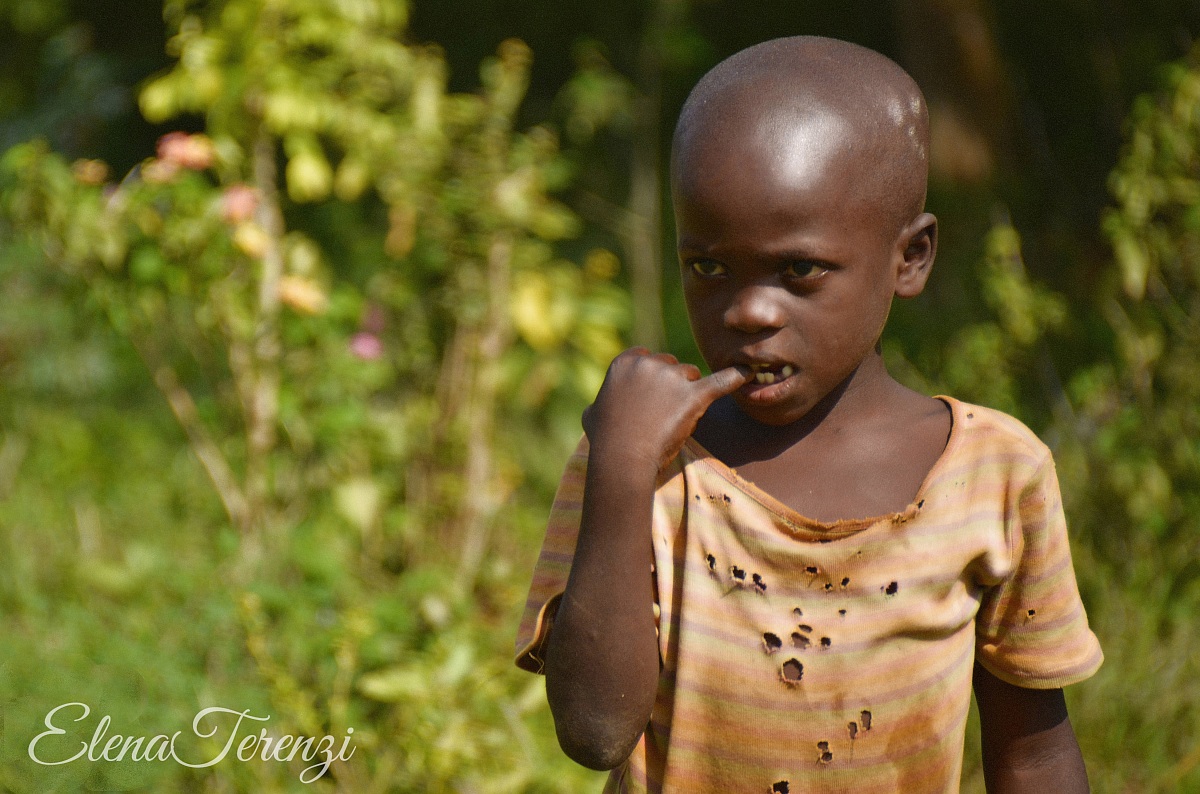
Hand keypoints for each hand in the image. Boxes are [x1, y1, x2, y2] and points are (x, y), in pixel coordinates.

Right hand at [582, 347, 750, 472]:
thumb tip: (597, 408)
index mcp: (625, 362)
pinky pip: (720, 381)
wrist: (622, 458)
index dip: (651, 379)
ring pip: (691, 376)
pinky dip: (735, 377)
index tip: (648, 398)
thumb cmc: (606, 440)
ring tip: (674, 420)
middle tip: (662, 414)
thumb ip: (600, 403)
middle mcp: (649, 362)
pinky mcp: (694, 395)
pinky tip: (749, 373)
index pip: (648, 358)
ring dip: (688, 393)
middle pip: (672, 365)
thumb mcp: (592, 416)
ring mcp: (672, 377)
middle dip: (672, 385)